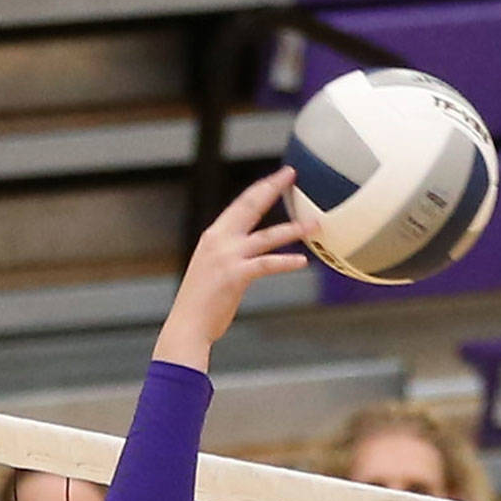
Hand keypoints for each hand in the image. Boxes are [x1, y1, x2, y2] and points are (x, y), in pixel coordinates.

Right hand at [155, 170, 306, 369]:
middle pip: (251, 205)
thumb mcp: (211, 268)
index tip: (277, 177)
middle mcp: (220, 240)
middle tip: (291, 174)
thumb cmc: (201, 303)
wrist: (188, 325)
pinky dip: (285, 262)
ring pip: (266, 236)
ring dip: (292, 229)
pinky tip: (301, 261)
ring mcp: (228, 257)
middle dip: (273, 187)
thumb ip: (229, 254)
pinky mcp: (236, 276)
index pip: (241, 203)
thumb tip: (248, 251)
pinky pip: (267, 265)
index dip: (260, 188)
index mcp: (214, 236)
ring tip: (312, 225)